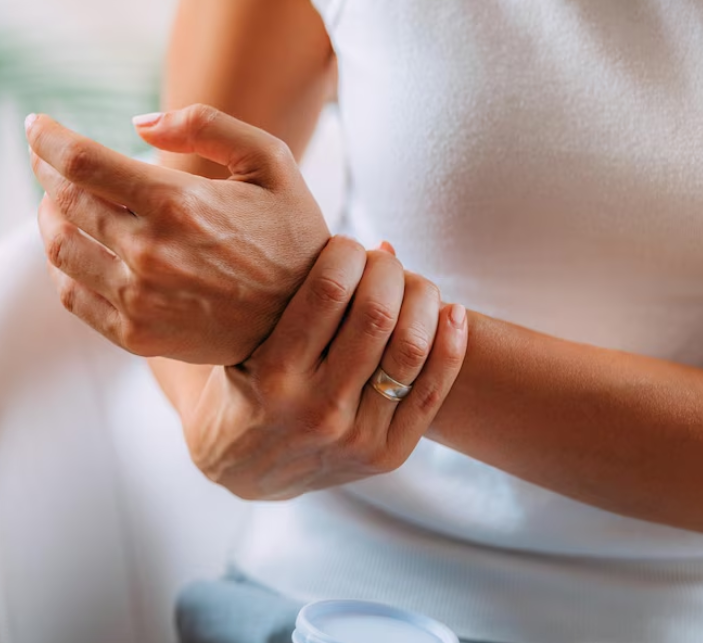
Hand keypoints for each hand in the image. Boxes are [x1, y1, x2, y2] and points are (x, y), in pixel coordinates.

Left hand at [27, 105, 329, 364]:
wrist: (307, 320)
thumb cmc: (291, 232)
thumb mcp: (271, 161)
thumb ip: (207, 126)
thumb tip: (137, 124)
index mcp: (179, 203)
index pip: (81, 162)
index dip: (48, 137)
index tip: (36, 124)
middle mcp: (150, 253)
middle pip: (63, 201)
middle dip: (47, 171)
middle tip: (47, 159)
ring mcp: (139, 299)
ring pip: (60, 248)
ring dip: (49, 215)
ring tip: (59, 200)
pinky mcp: (135, 335)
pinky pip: (72, 294)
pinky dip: (61, 264)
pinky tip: (75, 246)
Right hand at [183, 236, 467, 499]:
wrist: (245, 467)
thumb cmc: (244, 378)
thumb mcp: (244, 335)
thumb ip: (291, 290)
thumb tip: (375, 242)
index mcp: (274, 374)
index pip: (329, 290)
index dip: (347, 252)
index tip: (345, 245)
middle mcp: (316, 409)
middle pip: (377, 314)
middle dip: (387, 270)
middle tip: (382, 260)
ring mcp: (354, 437)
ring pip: (410, 349)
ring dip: (422, 299)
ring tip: (414, 282)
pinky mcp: (386, 456)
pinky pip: (432, 392)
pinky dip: (451, 344)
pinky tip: (452, 312)